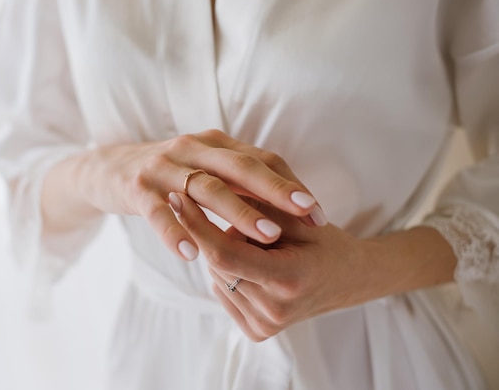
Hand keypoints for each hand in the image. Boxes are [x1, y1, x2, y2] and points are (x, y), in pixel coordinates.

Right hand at [59, 130, 324, 260]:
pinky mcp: (136, 188)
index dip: (291, 185)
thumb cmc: (168, 174)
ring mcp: (163, 167)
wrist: (106, 169)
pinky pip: (158, 211)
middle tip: (308, 214)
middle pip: (240, 167)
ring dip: (238, 212)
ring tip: (268, 236)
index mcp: (214, 144)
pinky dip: (175, 230)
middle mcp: (191, 149)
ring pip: (205, 188)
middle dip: (277, 191)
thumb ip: (238, 180)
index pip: (260, 160)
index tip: (319, 213)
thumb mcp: (204, 169)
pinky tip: (192, 253)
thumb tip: (283, 204)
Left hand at [169, 192, 370, 340]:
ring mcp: (266, 325)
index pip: (224, 254)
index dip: (196, 224)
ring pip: (218, 276)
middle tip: (242, 221)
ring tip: (259, 248)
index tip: (178, 197)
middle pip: (217, 263)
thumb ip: (257, 206)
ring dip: (225, 254)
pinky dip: (230, 272)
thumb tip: (207, 195)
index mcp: (288, 278)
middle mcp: (274, 309)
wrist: (347, 279)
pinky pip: (224, 291)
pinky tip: (254, 265)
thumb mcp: (297, 215)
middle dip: (217, 235)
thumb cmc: (324, 242)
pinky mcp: (257, 331)